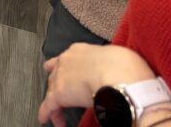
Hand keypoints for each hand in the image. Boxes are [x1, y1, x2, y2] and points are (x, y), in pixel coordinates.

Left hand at [40, 44, 155, 126]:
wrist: (118, 74)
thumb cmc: (124, 66)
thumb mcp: (117, 57)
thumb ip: (109, 63)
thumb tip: (115, 71)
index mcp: (80, 50)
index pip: (68, 59)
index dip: (69, 69)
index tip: (71, 75)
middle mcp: (66, 60)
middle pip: (55, 73)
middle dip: (58, 84)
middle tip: (63, 94)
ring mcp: (60, 77)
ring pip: (51, 90)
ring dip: (55, 102)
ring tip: (60, 115)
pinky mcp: (58, 94)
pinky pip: (48, 105)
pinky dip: (46, 113)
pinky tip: (46, 119)